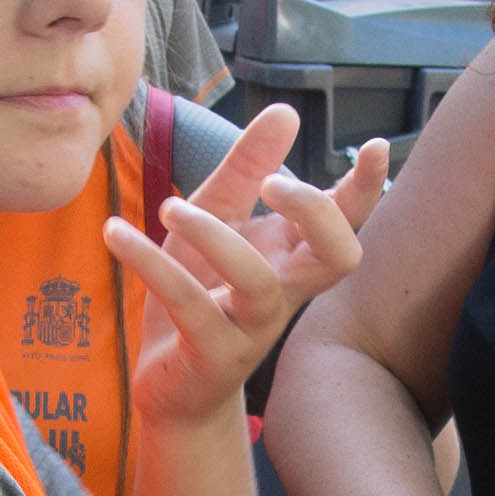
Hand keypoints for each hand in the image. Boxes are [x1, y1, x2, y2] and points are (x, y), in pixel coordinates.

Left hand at [113, 111, 379, 419]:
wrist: (170, 383)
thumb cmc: (200, 293)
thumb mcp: (216, 219)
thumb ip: (246, 167)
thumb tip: (287, 111)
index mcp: (291, 257)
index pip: (344, 222)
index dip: (366, 188)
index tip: (377, 145)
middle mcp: (284, 292)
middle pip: (336, 258)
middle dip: (314, 213)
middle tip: (270, 184)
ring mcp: (252, 328)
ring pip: (257, 281)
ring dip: (214, 236)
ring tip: (170, 206)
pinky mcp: (212, 354)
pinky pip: (189, 305)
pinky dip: (151, 264)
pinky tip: (117, 233)